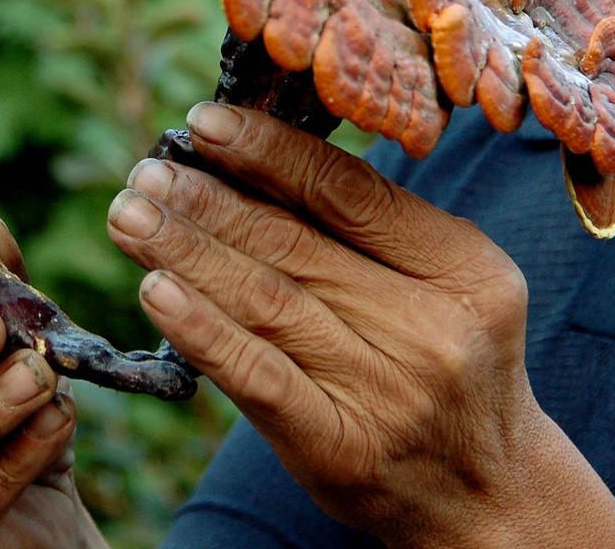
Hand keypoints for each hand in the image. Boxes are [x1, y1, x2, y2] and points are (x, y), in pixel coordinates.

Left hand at [108, 103, 614, 546]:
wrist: (484, 492)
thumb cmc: (444, 361)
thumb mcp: (442, 282)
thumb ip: (367, 225)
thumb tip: (247, 154)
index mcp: (461, 268)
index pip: (348, 192)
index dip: (269, 151)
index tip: (204, 123)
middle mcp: (431, 328)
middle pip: (294, 245)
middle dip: (208, 201)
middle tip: (147, 171)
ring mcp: (387, 392)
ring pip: (266, 301)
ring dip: (186, 251)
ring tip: (130, 216)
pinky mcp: (339, 448)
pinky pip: (257, 376)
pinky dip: (201, 328)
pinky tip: (154, 288)